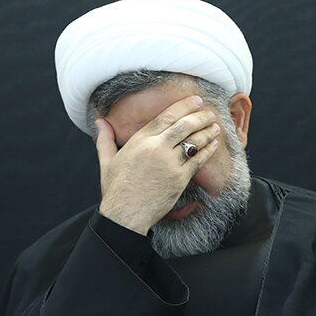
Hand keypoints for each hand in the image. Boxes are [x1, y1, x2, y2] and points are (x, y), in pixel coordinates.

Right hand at [95, 95, 220, 234]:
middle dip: (200, 116)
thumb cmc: (116, 189)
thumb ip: (105, 138)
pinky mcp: (179, 179)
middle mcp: (156, 148)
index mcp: (140, 140)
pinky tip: (214, 144)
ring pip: (194, 141)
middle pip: (184, 125)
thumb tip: (99, 121)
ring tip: (215, 126)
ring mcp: (169, 163)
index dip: (184, 106)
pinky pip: (198, 160)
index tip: (195, 101)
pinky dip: (208, 150)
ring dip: (207, 132)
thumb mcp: (107, 160)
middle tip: (209, 112)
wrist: (125, 214)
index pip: (166, 116)